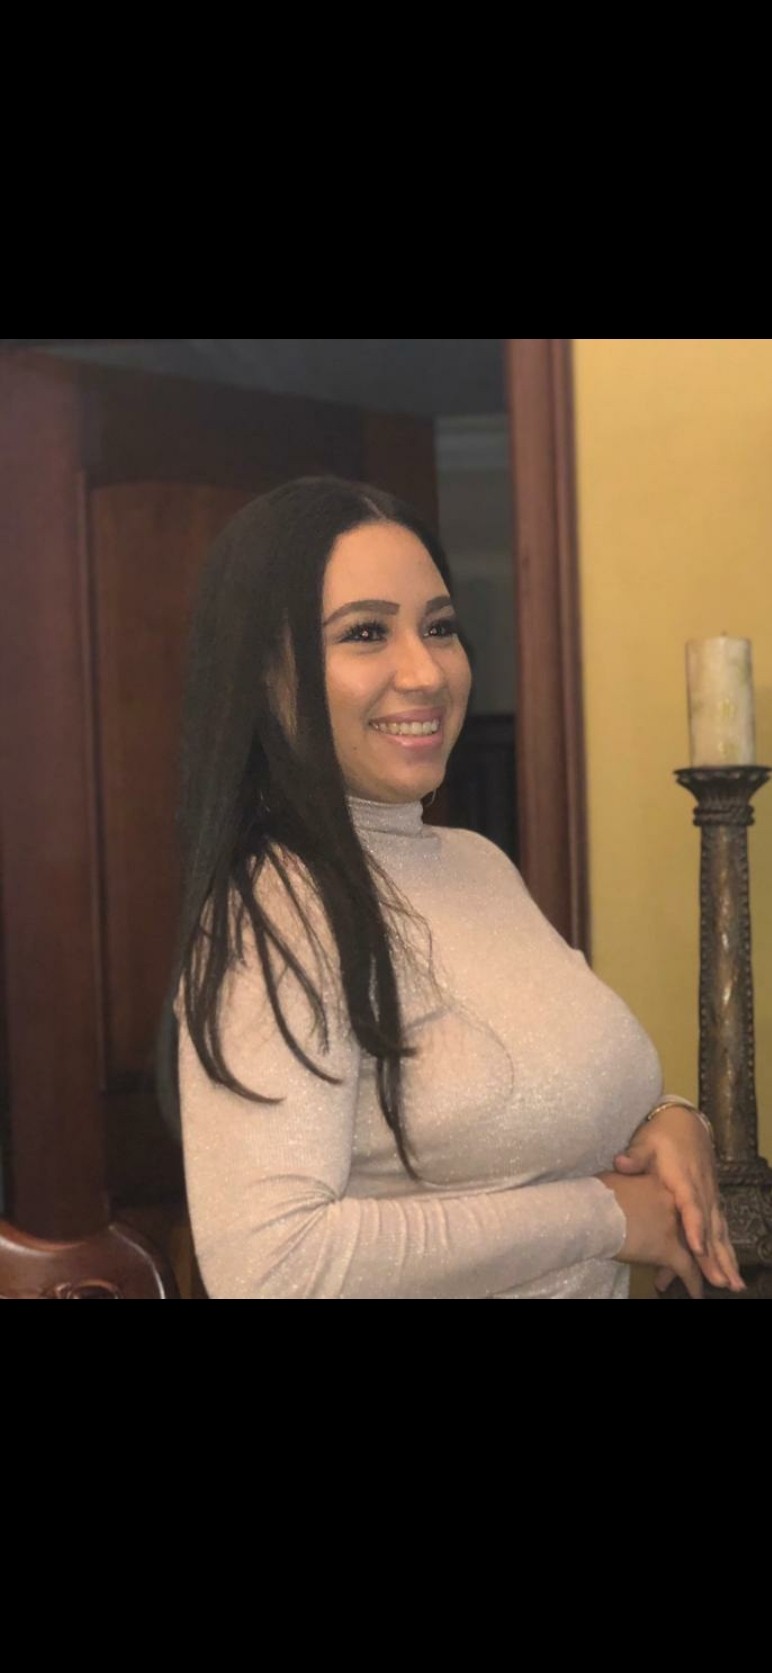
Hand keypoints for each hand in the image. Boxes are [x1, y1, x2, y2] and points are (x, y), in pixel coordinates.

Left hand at [613, 1103, 744, 1293]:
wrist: (684, 1122)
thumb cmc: (661, 1135)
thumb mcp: (646, 1141)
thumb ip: (635, 1155)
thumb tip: (621, 1162)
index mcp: (684, 1179)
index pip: (691, 1206)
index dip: (695, 1228)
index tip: (698, 1249)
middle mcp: (701, 1190)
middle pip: (710, 1226)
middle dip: (717, 1256)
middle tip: (723, 1282)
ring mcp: (709, 1195)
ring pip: (719, 1230)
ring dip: (727, 1257)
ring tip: (733, 1284)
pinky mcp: (712, 1199)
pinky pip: (720, 1227)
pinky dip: (725, 1248)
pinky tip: (729, 1267)